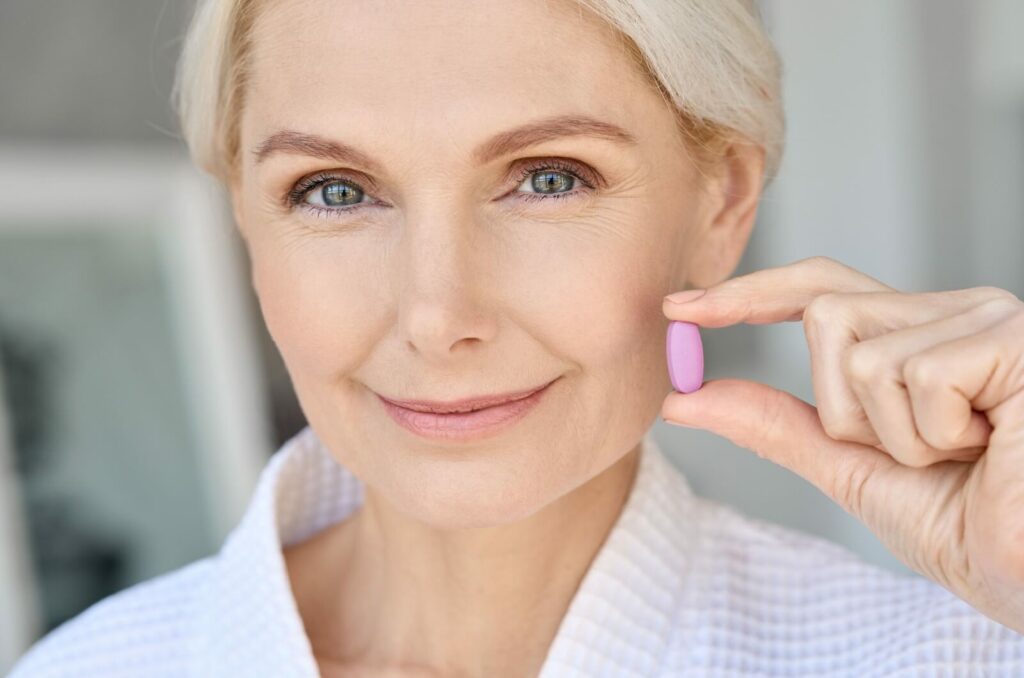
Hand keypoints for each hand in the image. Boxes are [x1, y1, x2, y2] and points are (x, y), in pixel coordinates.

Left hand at [661, 256, 1023, 632]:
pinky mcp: (1011, 338)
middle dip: (845, 410)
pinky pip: (908, 375)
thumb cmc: (973, 529)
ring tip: (965, 458)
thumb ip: (776, 425)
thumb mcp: (852, 470)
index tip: (679, 309)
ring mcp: (986, 318)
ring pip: (857, 352)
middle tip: (919, 457)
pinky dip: (931, 436)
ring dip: (893, 436)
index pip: (818, 290)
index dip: (747, 295)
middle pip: (824, 314)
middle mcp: (954, 312)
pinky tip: (992, 449)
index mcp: (921, 335)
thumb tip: (686, 398)